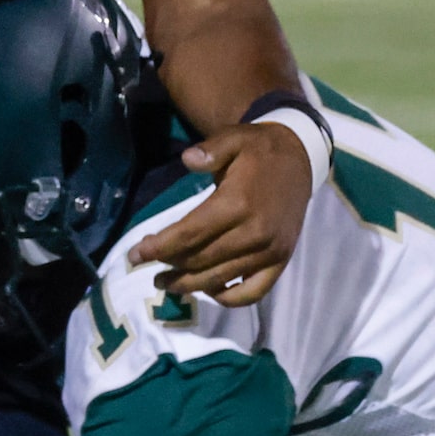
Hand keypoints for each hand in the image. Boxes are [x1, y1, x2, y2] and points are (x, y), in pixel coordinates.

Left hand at [128, 122, 312, 303]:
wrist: (299, 161)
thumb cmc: (259, 150)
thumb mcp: (234, 137)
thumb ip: (210, 149)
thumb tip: (187, 159)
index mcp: (238, 203)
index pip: (190, 234)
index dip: (159, 247)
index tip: (135, 255)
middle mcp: (254, 233)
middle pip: (200, 260)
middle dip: (168, 266)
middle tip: (147, 267)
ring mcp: (269, 251)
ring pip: (220, 279)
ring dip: (189, 285)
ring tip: (167, 282)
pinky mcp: (280, 261)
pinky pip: (252, 293)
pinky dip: (229, 298)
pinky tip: (209, 290)